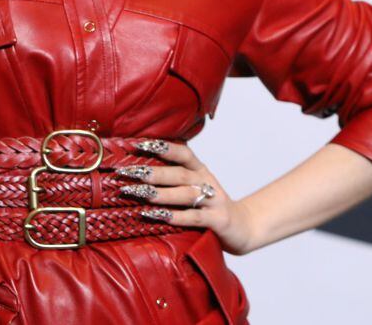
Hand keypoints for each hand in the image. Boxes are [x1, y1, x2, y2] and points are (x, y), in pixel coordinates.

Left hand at [116, 139, 256, 255]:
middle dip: (153, 172)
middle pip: (179, 173)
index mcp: (200, 171)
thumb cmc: (210, 206)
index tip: (138, 144)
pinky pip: (195, 217)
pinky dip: (176, 216)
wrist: (244, 227)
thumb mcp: (195, 187)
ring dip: (160, 193)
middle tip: (128, 171)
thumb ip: (175, 178)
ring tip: (138, 192)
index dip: (162, 147)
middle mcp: (207, 182)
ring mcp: (214, 201)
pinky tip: (158, 215)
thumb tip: (139, 168)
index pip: (183, 153)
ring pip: (185, 194)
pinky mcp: (218, 220)